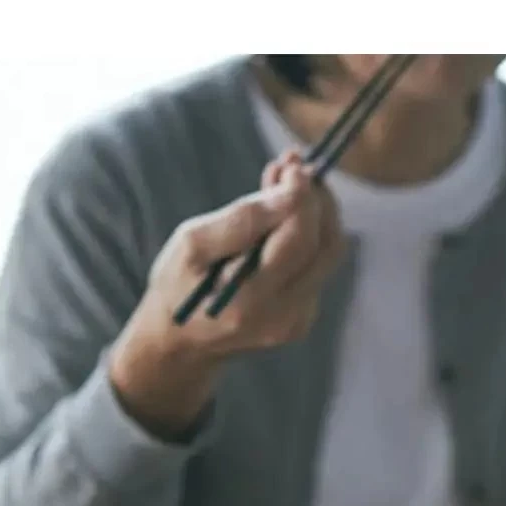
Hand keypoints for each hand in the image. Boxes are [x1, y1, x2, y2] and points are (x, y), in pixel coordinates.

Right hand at [108, 153, 345, 438]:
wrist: (181, 342)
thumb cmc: (178, 284)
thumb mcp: (192, 246)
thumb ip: (241, 220)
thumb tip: (289, 190)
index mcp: (250, 303)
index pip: (298, 242)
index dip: (303, 198)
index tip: (293, 163)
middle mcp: (283, 317)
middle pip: (326, 247)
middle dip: (315, 199)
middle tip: (292, 164)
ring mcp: (297, 321)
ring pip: (327, 254)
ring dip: (313, 210)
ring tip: (282, 179)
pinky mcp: (303, 317)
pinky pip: (316, 265)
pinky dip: (306, 232)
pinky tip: (279, 213)